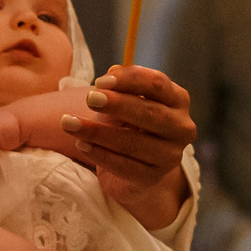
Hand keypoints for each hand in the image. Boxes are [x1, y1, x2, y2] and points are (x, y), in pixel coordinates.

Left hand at [63, 67, 196, 230]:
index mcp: (178, 100)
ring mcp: (170, 156)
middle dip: (118, 105)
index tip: (100, 81)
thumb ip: (121, 88)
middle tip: (90, 99)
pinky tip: (81, 144)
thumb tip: (112, 72)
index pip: (158, 84)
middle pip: (150, 113)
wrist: (136, 168)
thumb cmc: (130, 125)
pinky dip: (99, 154)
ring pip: (133, 142)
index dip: (129, 80)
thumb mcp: (125, 102)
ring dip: (98, 131)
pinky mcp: (152, 178)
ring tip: (69, 123)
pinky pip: (123, 166)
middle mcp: (181, 128)